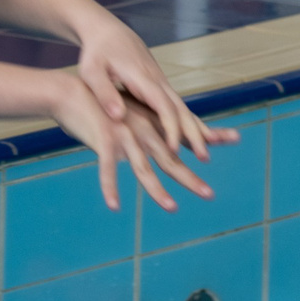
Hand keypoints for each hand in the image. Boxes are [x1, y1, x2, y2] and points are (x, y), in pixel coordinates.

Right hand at [48, 71, 205, 214]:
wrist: (66, 92)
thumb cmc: (93, 108)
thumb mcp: (122, 119)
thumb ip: (136, 136)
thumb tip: (142, 156)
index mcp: (148, 123)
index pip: (183, 135)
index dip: (208, 136)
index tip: (233, 137)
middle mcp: (142, 128)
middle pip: (170, 158)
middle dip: (190, 178)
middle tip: (210, 194)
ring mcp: (124, 133)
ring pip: (144, 167)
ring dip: (157, 191)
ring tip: (172, 208)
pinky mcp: (104, 138)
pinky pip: (108, 167)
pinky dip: (109, 186)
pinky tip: (113, 205)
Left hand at [66, 13, 236, 202]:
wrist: (108, 32)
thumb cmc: (96, 52)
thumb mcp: (91, 71)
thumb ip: (104, 92)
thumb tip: (118, 116)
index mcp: (142, 78)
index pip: (163, 106)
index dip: (170, 128)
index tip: (172, 149)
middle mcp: (157, 81)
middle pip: (181, 109)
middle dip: (193, 133)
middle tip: (204, 158)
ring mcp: (161, 83)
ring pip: (183, 108)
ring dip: (196, 130)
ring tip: (206, 154)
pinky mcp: (159, 87)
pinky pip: (177, 107)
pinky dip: (189, 123)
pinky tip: (196, 139)